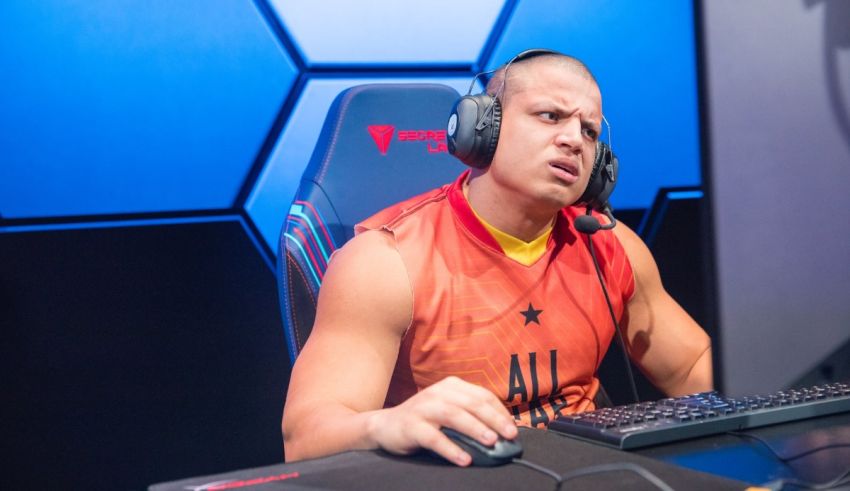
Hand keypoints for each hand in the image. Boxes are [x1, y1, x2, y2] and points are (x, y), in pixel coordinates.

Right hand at [366, 376, 517, 465]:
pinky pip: (434, 437)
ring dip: (475, 428)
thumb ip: (470, 415)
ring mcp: (423, 408)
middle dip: (494, 419)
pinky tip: (465, 459)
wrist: (386, 426)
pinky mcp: (411, 426)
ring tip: (491, 441)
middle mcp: (438, 393)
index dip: (500, 411)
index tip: (513, 428)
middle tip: (510, 435)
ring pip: (454, 415)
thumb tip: (501, 432)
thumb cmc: (425, 420)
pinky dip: (451, 448)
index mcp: (451, 386)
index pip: (482, 395)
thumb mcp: (448, 410)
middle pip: (471, 403)